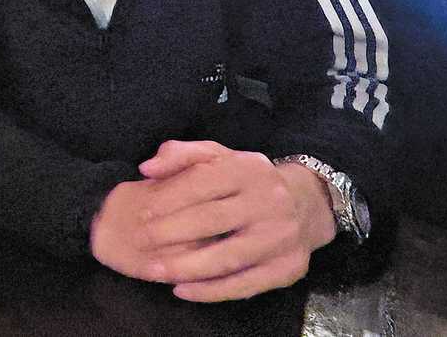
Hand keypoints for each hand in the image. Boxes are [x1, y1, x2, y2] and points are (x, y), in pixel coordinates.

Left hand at [90, 141, 335, 301]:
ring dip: (187, 267)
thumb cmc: (245, 180)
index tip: (142, 213)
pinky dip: (211, 291)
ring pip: (227, 257)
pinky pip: (245, 285)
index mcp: (247, 169)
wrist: (305, 204)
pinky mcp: (287, 269)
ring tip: (155, 271)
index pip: (202, 182)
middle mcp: (268, 202)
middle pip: (212, 220)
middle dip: (171, 233)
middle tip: (141, 242)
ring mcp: (280, 237)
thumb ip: (180, 155)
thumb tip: (147, 168)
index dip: (169, 199)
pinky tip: (182, 291)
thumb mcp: (217, 156)